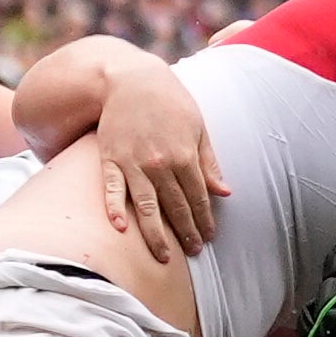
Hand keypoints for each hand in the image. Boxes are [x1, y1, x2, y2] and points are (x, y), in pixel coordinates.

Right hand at [89, 69, 227, 256]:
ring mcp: (133, 163)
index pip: (197, 198)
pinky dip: (115, 208)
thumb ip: (209, 162)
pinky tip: (122, 229)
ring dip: (156, 235)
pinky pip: (112, 189)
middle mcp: (160, 163)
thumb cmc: (170, 101)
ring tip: (163, 257)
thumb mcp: (197, 127)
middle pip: (175, 207)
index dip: (204, 220)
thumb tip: (225, 192)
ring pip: (147, 207)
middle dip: (186, 233)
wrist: (131, 79)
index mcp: (184, 155)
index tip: (208, 238)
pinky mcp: (110, 159)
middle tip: (193, 253)